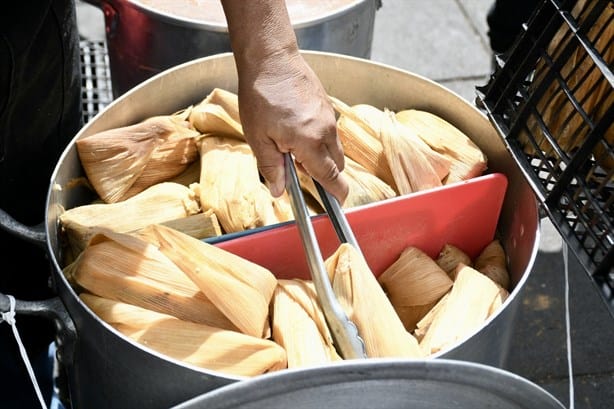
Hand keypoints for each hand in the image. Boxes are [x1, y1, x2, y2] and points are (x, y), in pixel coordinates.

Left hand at [237, 50, 347, 201]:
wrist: (271, 59)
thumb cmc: (261, 96)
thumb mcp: (258, 138)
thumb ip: (271, 167)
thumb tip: (279, 191)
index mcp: (310, 142)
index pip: (331, 176)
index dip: (336, 193)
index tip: (338, 203)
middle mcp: (326, 131)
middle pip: (338, 164)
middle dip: (325, 174)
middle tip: (299, 171)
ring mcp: (329, 117)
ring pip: (334, 148)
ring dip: (321, 156)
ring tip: (292, 147)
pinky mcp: (327, 106)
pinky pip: (329, 131)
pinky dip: (319, 139)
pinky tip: (296, 130)